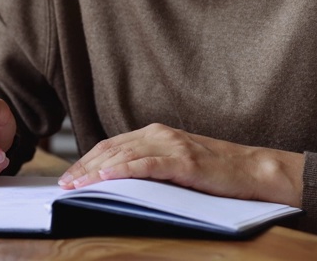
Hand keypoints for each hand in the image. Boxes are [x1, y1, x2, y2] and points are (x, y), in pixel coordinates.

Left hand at [56, 123, 304, 206]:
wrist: (252, 170)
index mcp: (155, 133)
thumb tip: (117, 179)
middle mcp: (160, 134)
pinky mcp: (184, 161)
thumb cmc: (216, 172)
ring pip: (124, 157)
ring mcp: (172, 145)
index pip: (111, 146)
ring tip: (76, 184)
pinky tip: (107, 177)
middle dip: (84, 168)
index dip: (86, 161)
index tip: (68, 177)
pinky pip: (148, 165)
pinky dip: (125, 170)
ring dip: (96, 171)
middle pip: (112, 150)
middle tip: (64, 184)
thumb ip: (150, 164)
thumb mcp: (176, 163)